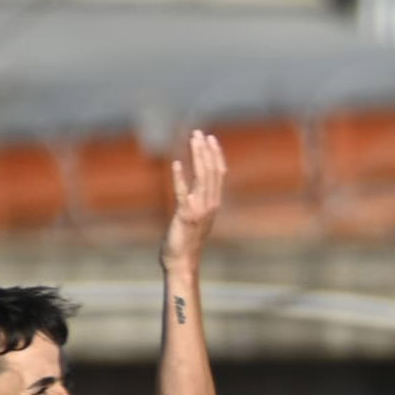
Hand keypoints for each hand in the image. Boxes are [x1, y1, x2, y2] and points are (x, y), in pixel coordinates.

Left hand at [161, 130, 225, 269]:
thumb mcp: (195, 218)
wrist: (182, 261)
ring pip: (202, 177)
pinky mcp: (185, 215)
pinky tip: (176, 163)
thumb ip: (196, 202)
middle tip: (200, 133)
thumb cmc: (185, 241)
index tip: (210, 139)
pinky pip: (183, 192)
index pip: (219, 174)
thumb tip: (194, 190)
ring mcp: (199, 210)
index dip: (215, 155)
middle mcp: (210, 204)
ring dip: (198, 157)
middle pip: (212, 172)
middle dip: (206, 151)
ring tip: (193, 140)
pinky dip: (180, 178)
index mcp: (214, 203)